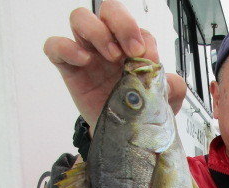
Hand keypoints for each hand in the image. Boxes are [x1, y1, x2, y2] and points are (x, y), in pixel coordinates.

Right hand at [43, 0, 185, 130]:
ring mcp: (87, 53)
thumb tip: (169, 78)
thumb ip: (173, 87)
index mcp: (131, 46)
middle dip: (122, 23)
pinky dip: (66, 47)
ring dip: (97, 32)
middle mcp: (108, 43)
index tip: (147, 58)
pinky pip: (55, 46)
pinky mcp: (69, 68)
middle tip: (131, 51)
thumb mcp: (163, 101)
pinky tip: (84, 61)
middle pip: (108, 10)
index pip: (135, 26)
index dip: (141, 37)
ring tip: (111, 57)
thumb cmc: (138, 110)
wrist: (122, 134)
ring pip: (81, 18)